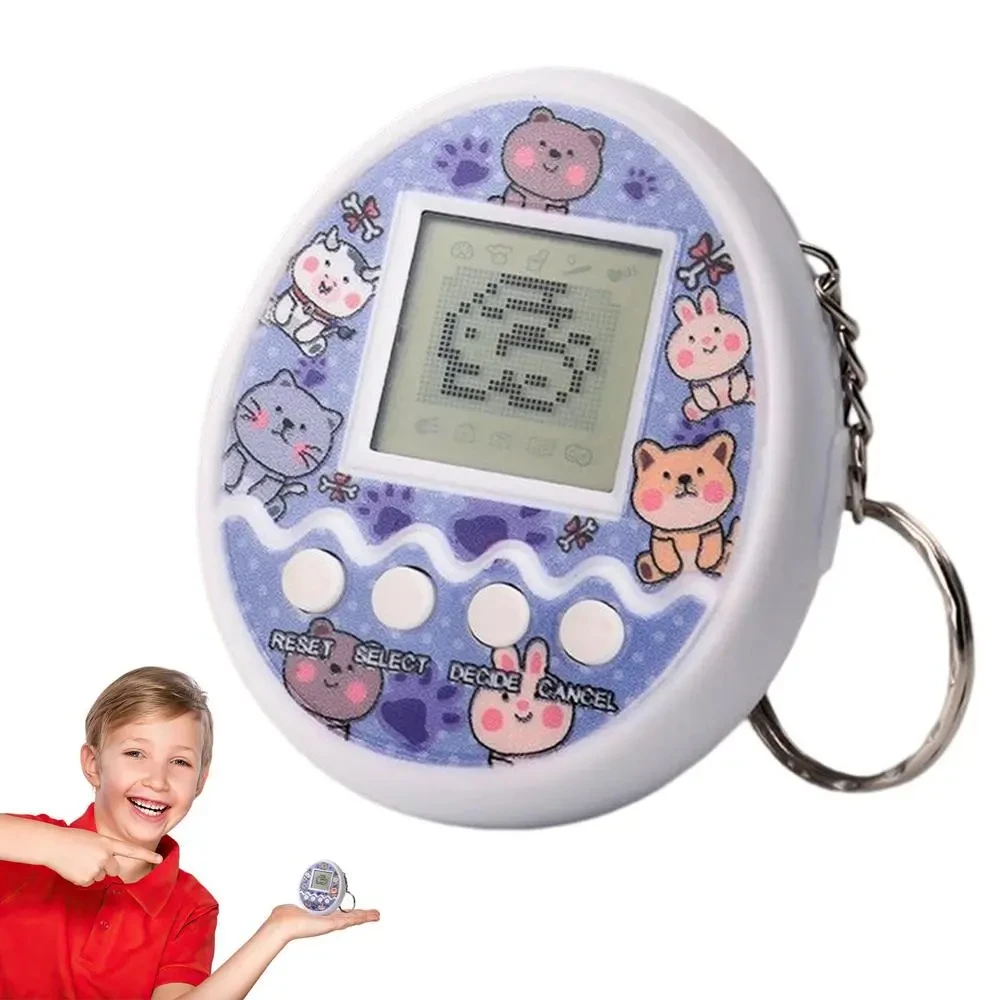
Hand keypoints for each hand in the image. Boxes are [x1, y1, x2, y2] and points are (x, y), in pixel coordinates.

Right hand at [43, 826, 161, 885]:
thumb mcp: (95, 839)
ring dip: (93, 871)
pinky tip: (74, 868)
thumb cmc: (74, 839)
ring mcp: (96, 868)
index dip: (147, 855)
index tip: (160, 859)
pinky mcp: (86, 879)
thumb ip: (107, 849)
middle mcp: (105, 856)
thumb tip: (110, 865)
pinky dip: (83, 877)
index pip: (132, 850)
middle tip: (90, 858)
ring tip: (80, 861)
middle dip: (106, 867)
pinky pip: (89, 882)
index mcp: (109, 843)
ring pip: (101, 876)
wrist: (54, 845)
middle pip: (114, 869)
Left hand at [265, 903, 379, 943]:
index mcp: (322, 916)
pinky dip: (361, 918)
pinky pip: (349, 920)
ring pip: (352, 919)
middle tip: (375, 914)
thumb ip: (291, 905)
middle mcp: (328, 920)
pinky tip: (369, 917)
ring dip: (365, 916)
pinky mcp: (331, 923)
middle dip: (363, 915)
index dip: (351, 912)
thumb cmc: (285, 916)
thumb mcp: (294, 906)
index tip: (359, 911)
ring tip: (376, 915)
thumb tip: (284, 906)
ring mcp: (330, 923)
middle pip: (350, 917)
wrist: (282, 924)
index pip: (340, 913)